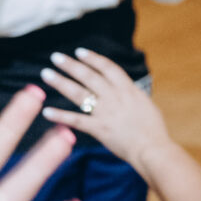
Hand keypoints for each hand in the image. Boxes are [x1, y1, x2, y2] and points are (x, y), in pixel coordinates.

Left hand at [40, 49, 169, 173]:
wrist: (152, 148)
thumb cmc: (153, 129)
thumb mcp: (146, 104)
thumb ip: (132, 94)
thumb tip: (125, 87)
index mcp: (128, 89)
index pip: (107, 67)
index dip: (92, 58)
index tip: (79, 52)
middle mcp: (115, 97)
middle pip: (89, 76)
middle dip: (71, 65)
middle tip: (56, 57)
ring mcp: (105, 112)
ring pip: (79, 93)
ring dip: (61, 82)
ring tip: (47, 74)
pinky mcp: (99, 129)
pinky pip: (76, 120)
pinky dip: (60, 116)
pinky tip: (47, 111)